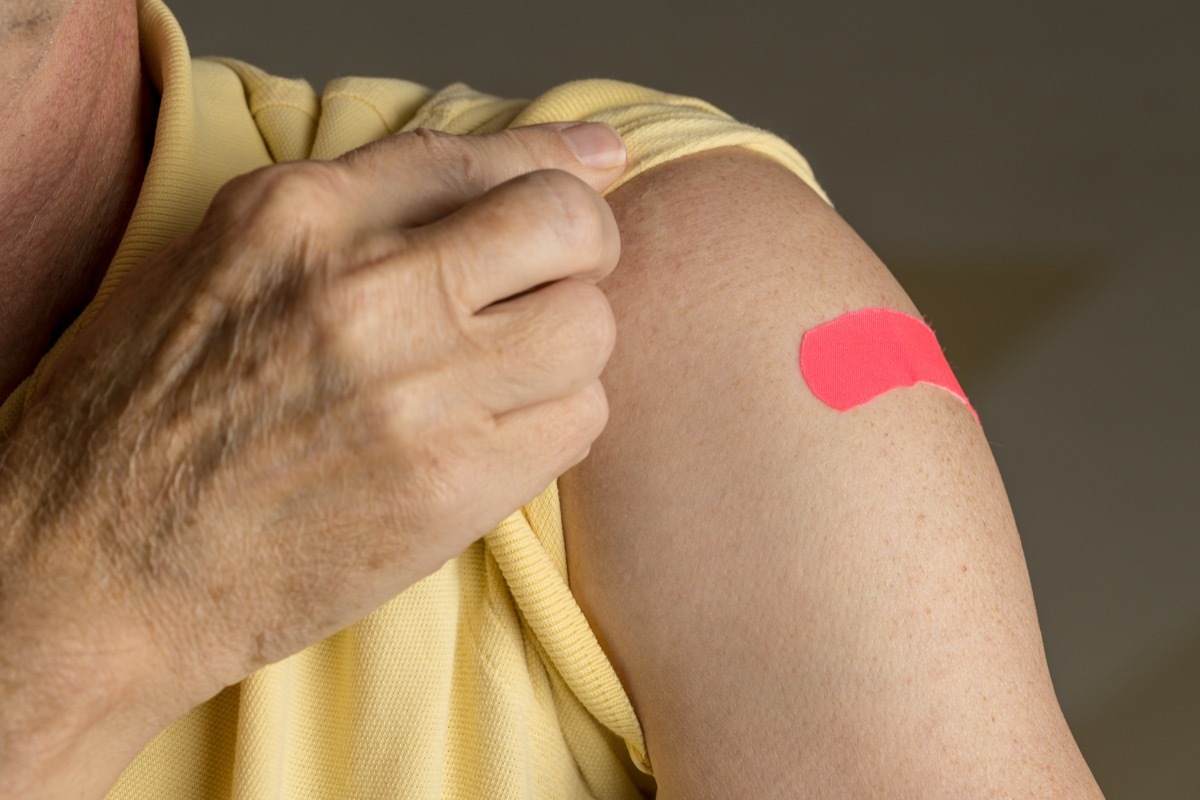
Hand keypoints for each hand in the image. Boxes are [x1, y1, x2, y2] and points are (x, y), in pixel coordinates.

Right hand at [0, 122, 625, 795]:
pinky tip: (498, 435)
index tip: (596, 167)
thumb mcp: (221, 264)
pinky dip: (556, 423)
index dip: (555, 160)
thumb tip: (501, 168)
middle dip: (582, 248)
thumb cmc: (143, 416)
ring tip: (510, 373)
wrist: (95, 570)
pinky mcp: (447, 489)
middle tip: (554, 282)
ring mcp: (412, 393)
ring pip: (588, 329)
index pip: (477, 153)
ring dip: (568, 348)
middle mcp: (362, 291)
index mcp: (295, 217)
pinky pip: (577, 423)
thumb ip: (356, 211)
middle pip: (566, 227)